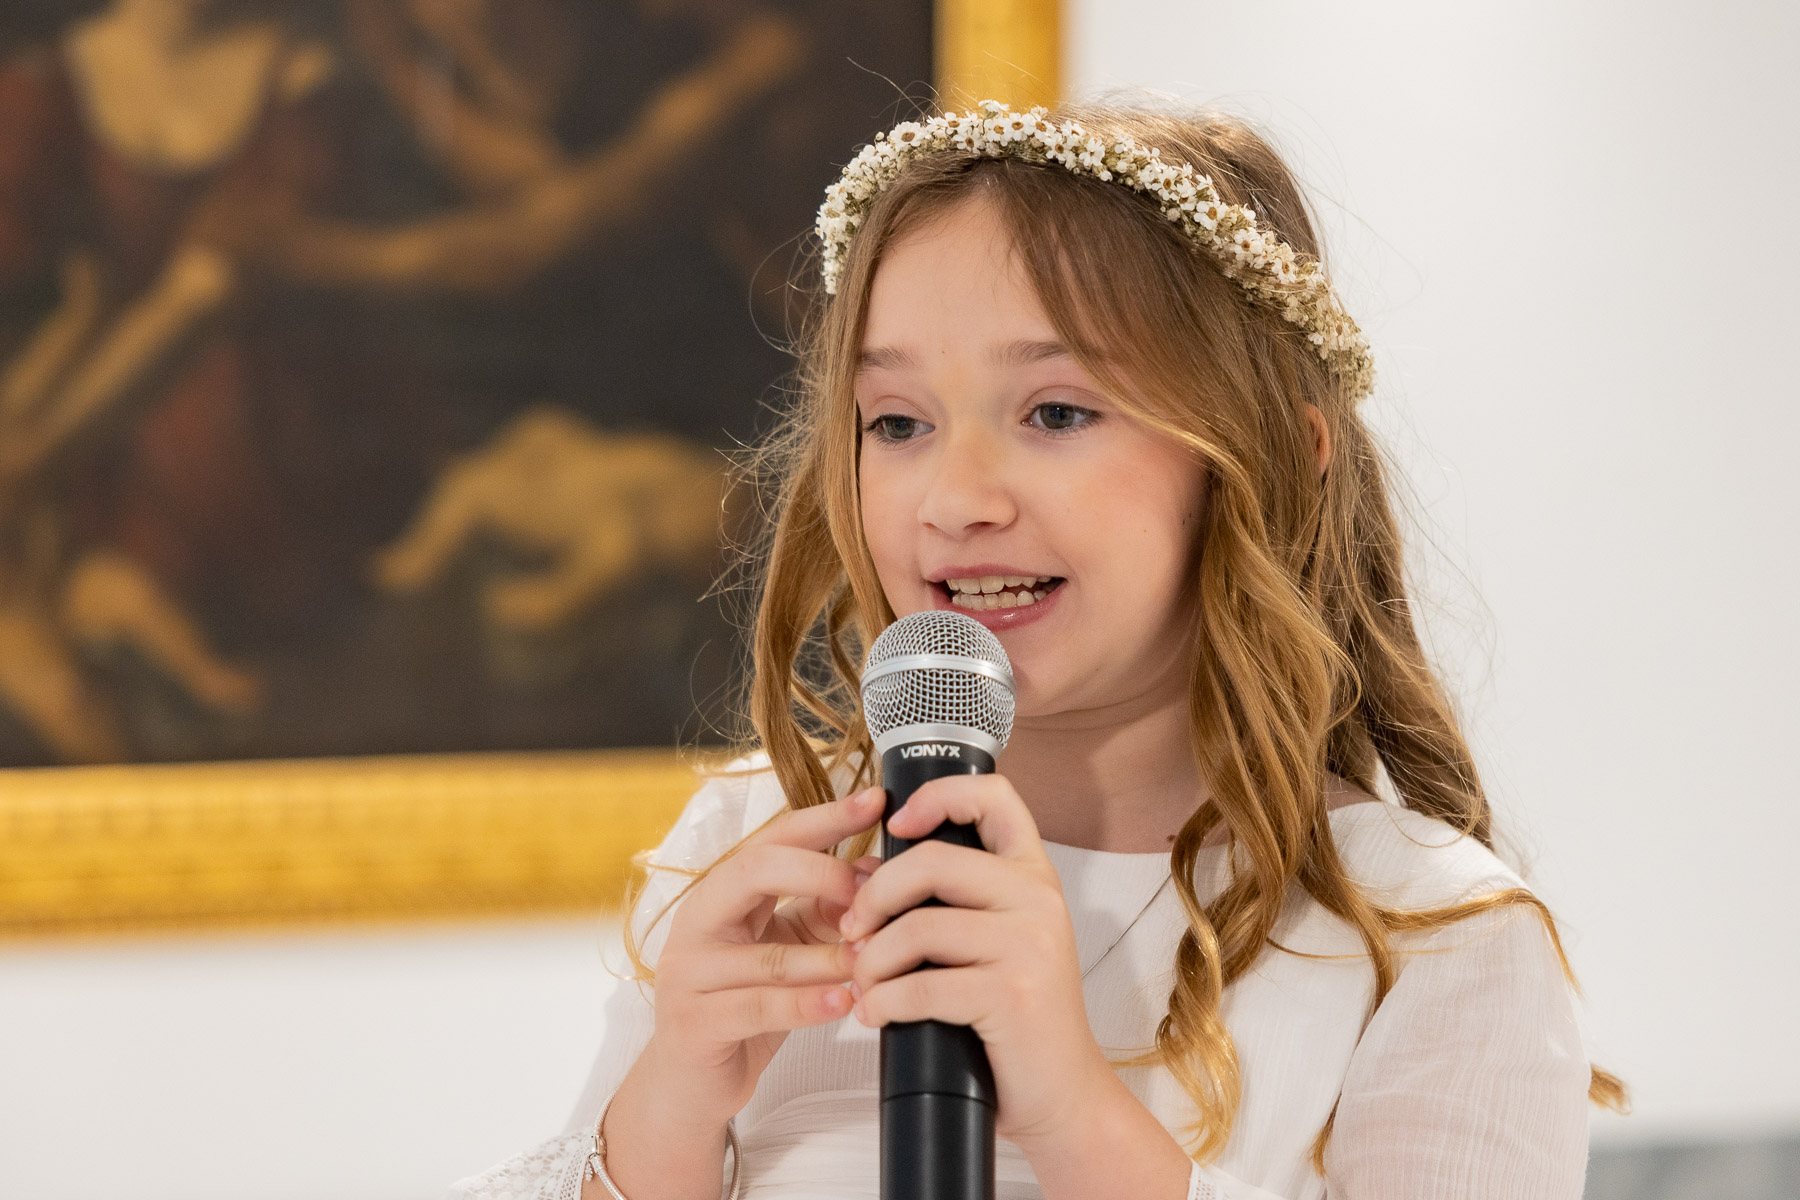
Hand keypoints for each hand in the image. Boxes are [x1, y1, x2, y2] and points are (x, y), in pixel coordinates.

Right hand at [643, 785, 883, 1126]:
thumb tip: (877, 873)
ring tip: (875, 958)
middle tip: (870, 892)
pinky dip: (807, 1004)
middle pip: (754, 871)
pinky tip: (845, 1001)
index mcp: (722, 892)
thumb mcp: (787, 947)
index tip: (874, 801)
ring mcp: (689, 973)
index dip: (825, 818)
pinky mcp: (695, 1023)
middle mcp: (698, 922)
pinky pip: (758, 1008)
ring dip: (830, 957)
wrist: (691, 1081)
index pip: (774, 839)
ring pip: (768, 954)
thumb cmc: (746, 1004)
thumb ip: (823, 911)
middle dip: (821, 873)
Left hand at [836, 774, 1111, 1146]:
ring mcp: (1029, 944)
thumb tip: (862, 872)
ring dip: (872, 960)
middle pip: (931, 861)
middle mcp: (1038, 898)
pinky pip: (921, 986)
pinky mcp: (1012, 994)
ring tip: (862, 983)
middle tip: (852, 930)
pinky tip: (875, 1014)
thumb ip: (944, 901)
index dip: (937, 796)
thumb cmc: (1016, 1018)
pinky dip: (883, 1002)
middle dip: (873, 897)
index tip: (895, 826)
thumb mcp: (992, 943)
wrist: (1063, 1095)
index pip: (993, 796)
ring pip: (917, 927)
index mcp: (1032, 875)